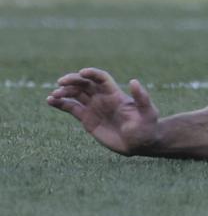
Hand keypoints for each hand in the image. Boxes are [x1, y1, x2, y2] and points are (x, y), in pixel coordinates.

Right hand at [46, 69, 160, 154]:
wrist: (139, 143)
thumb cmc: (147, 127)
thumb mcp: (148, 112)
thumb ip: (142, 97)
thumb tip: (133, 81)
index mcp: (115, 94)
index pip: (101, 79)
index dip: (92, 73)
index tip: (81, 72)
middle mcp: (103, 98)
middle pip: (85, 84)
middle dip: (73, 81)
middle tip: (60, 83)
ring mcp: (94, 108)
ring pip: (76, 94)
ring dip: (64, 92)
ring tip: (53, 95)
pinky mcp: (87, 119)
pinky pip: (71, 108)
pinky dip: (60, 104)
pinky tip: (50, 101)